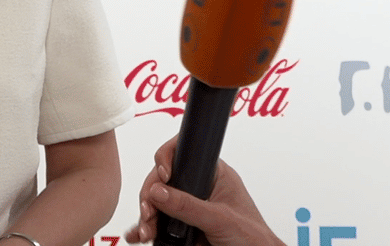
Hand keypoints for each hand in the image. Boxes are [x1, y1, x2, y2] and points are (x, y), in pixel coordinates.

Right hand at [123, 137, 281, 245]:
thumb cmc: (252, 236)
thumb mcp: (220, 218)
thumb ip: (189, 206)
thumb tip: (158, 191)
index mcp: (212, 174)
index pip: (183, 153)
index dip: (166, 158)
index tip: (163, 175)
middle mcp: (198, 187)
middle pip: (163, 181)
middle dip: (150, 195)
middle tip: (148, 213)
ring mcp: (189, 207)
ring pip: (157, 202)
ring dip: (146, 215)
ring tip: (145, 231)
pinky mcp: (181, 227)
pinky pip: (158, 223)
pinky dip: (145, 228)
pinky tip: (137, 235)